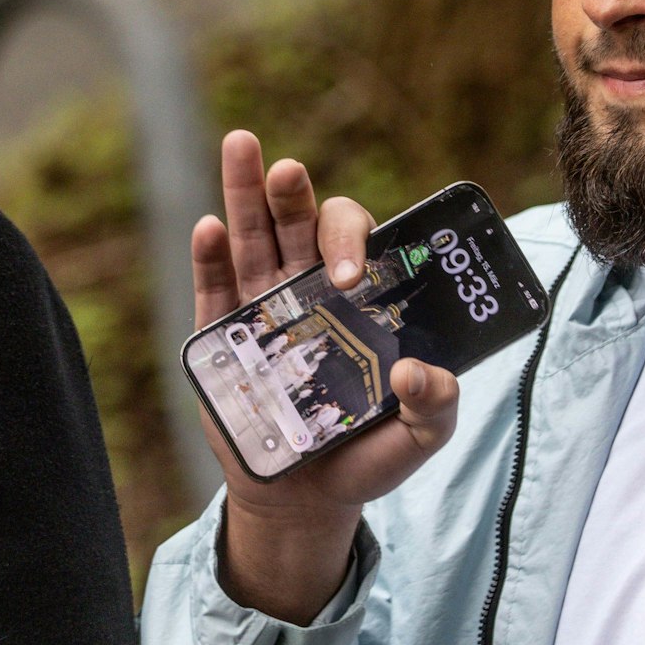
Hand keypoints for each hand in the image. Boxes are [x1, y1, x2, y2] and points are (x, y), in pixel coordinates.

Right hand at [190, 130, 459, 622]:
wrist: (306, 499)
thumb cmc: (366, 453)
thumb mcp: (418, 438)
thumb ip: (436, 408)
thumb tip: (421, 374)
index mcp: (358, 297)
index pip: (353, 241)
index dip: (349, 242)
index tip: (348, 276)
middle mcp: (308, 288)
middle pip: (298, 223)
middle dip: (292, 195)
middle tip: (290, 171)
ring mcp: (262, 307)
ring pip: (252, 239)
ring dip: (244, 193)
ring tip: (242, 145)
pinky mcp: (222, 338)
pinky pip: (213, 288)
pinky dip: (209, 255)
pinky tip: (209, 226)